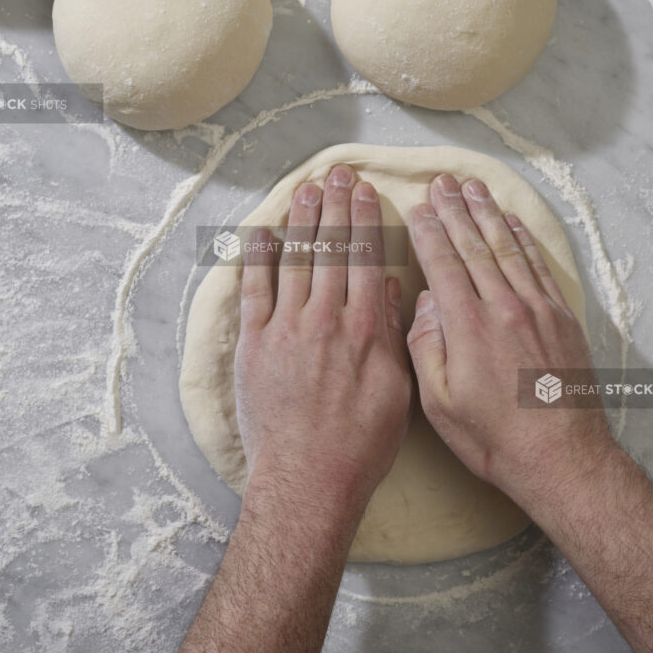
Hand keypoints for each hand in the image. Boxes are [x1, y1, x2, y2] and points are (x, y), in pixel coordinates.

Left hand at [234, 164, 411, 522]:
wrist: (309, 478)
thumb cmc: (360, 443)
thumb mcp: (398, 390)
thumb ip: (394, 334)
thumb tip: (394, 287)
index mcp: (367, 328)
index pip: (366, 257)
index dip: (364, 219)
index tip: (363, 190)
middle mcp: (327, 319)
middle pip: (331, 249)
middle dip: (333, 206)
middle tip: (334, 173)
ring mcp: (287, 329)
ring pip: (296, 260)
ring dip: (301, 220)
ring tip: (306, 188)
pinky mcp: (256, 344)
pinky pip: (254, 289)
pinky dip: (257, 257)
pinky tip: (262, 231)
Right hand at [406, 174, 613, 507]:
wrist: (561, 458)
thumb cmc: (493, 438)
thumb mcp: (439, 403)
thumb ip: (426, 347)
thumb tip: (424, 303)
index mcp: (467, 326)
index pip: (443, 264)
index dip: (428, 232)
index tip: (417, 207)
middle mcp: (503, 308)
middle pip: (474, 246)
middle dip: (454, 211)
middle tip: (441, 182)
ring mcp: (537, 310)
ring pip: (507, 249)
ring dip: (488, 215)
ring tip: (473, 188)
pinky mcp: (561, 319)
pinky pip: (538, 267)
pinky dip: (523, 240)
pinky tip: (512, 223)